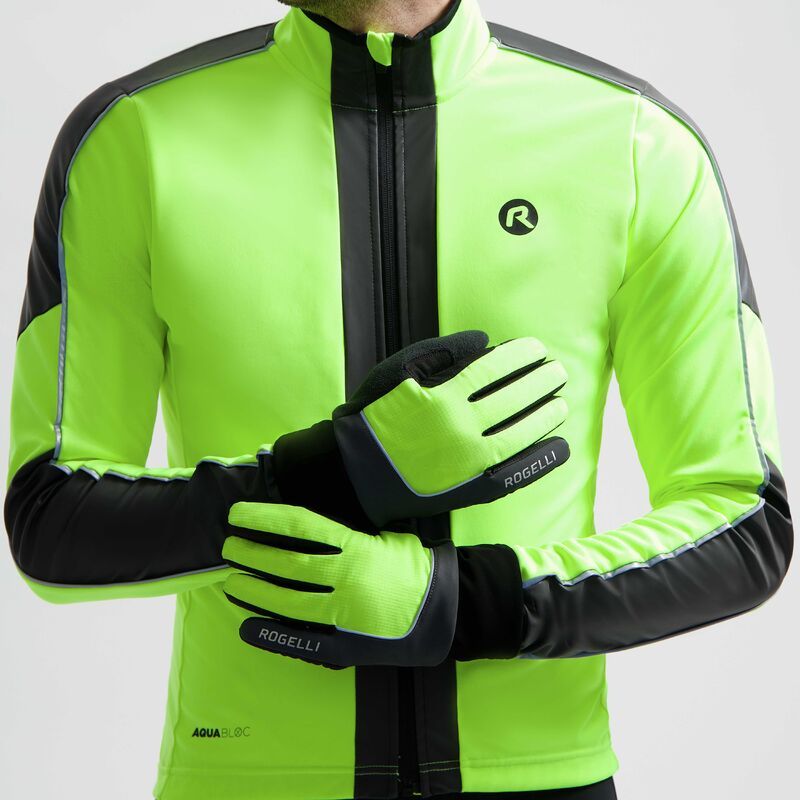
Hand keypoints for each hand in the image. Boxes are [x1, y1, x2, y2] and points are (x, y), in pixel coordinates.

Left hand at [222, 503, 457, 667]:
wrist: (445, 610)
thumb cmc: (414, 568)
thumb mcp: (385, 537)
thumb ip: (348, 533)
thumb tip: (305, 524)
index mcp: (356, 547)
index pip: (300, 526)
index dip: (264, 518)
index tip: (238, 514)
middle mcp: (346, 578)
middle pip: (286, 563)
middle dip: (252, 554)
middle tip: (229, 548)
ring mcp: (344, 614)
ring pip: (287, 601)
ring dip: (255, 591)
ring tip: (232, 583)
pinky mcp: (346, 645)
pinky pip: (302, 641)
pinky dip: (272, 635)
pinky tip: (247, 627)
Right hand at [274, 330, 569, 527]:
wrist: (355, 471)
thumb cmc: (373, 417)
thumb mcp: (396, 373)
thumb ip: (440, 353)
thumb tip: (484, 341)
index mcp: (443, 396)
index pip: (494, 370)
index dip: (519, 356)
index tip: (537, 348)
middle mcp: (460, 428)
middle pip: (513, 399)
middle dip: (540, 382)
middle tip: (558, 372)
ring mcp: (469, 461)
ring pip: (520, 434)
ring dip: (545, 416)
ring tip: (561, 403)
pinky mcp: (471, 488)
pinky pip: (515, 473)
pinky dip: (540, 460)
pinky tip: (560, 446)